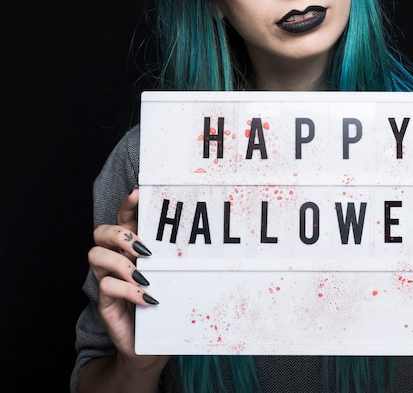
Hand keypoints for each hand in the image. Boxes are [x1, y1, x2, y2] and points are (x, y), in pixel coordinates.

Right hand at [87, 187, 166, 368]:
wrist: (151, 344)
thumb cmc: (165, 302)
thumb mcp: (172, 274)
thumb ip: (173, 254)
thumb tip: (192, 233)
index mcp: (132, 247)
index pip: (122, 218)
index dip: (127, 204)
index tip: (137, 193)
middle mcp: (116, 259)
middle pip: (100, 232)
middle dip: (119, 233)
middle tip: (142, 247)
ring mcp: (108, 280)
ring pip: (95, 255)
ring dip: (121, 262)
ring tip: (143, 275)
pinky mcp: (105, 303)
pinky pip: (105, 287)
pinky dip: (128, 290)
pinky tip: (147, 297)